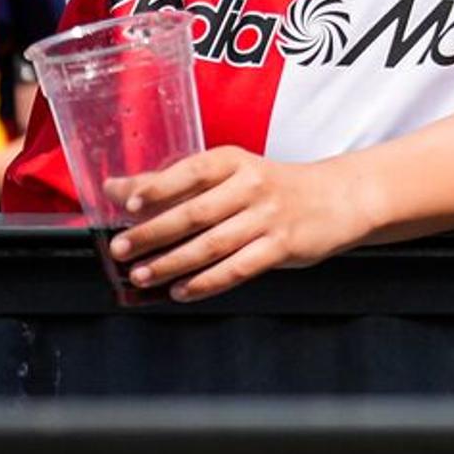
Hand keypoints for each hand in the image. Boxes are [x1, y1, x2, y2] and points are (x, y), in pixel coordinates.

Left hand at [109, 144, 372, 297]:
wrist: (336, 198)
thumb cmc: (271, 188)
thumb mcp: (230, 174)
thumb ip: (175, 183)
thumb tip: (117, 189)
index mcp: (234, 162)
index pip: (191, 171)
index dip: (158, 187)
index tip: (128, 203)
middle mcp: (252, 186)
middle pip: (195, 212)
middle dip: (152, 233)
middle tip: (121, 249)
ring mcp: (269, 218)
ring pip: (212, 245)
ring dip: (172, 263)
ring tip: (143, 276)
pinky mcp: (282, 247)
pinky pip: (237, 269)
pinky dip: (206, 283)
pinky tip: (182, 291)